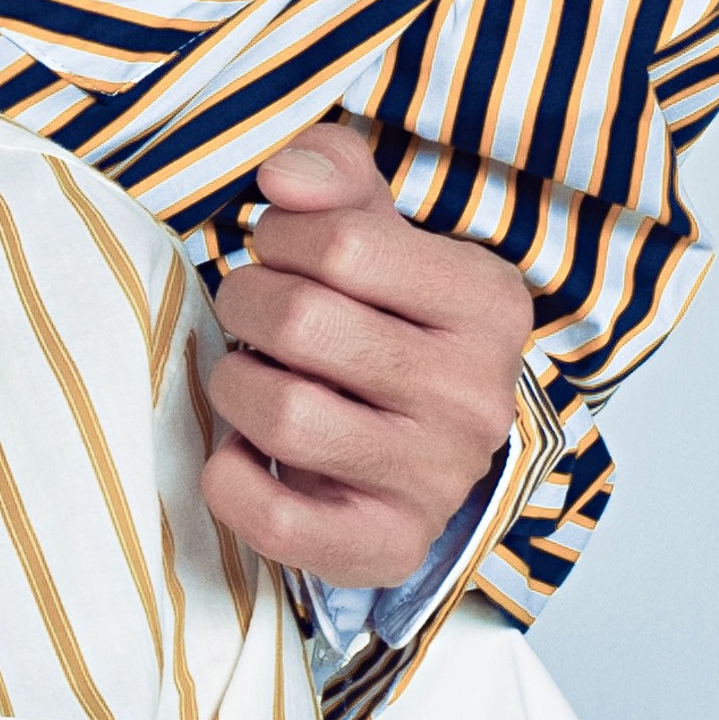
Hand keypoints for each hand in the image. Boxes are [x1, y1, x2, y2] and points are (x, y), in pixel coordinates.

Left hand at [204, 121, 536, 592]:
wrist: (428, 441)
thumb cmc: (387, 315)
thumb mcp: (378, 227)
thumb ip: (333, 174)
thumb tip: (281, 176)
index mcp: (488, 302)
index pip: (340, 243)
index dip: (280, 235)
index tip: (280, 250)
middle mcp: (475, 396)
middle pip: (300, 321)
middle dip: (245, 301)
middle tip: (251, 308)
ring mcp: (438, 479)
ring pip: (282, 415)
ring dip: (233, 383)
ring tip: (251, 374)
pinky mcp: (390, 546)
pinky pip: (278, 521)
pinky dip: (230, 479)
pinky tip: (243, 451)